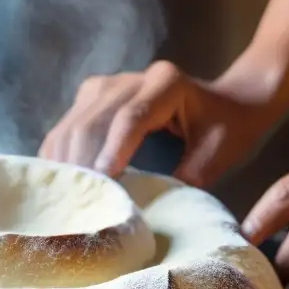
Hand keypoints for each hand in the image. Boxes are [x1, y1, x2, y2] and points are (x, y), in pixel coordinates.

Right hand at [40, 60, 279, 187]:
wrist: (229, 101)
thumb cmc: (228, 128)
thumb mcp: (219, 153)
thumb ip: (190, 176)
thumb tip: (152, 210)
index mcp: (167, 82)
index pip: (130, 117)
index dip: (113, 151)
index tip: (102, 184)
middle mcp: (132, 78)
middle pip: (94, 119)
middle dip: (83, 162)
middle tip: (76, 203)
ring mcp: (107, 84)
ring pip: (75, 123)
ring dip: (66, 161)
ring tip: (64, 199)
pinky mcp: (92, 96)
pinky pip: (68, 126)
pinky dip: (61, 155)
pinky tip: (58, 183)